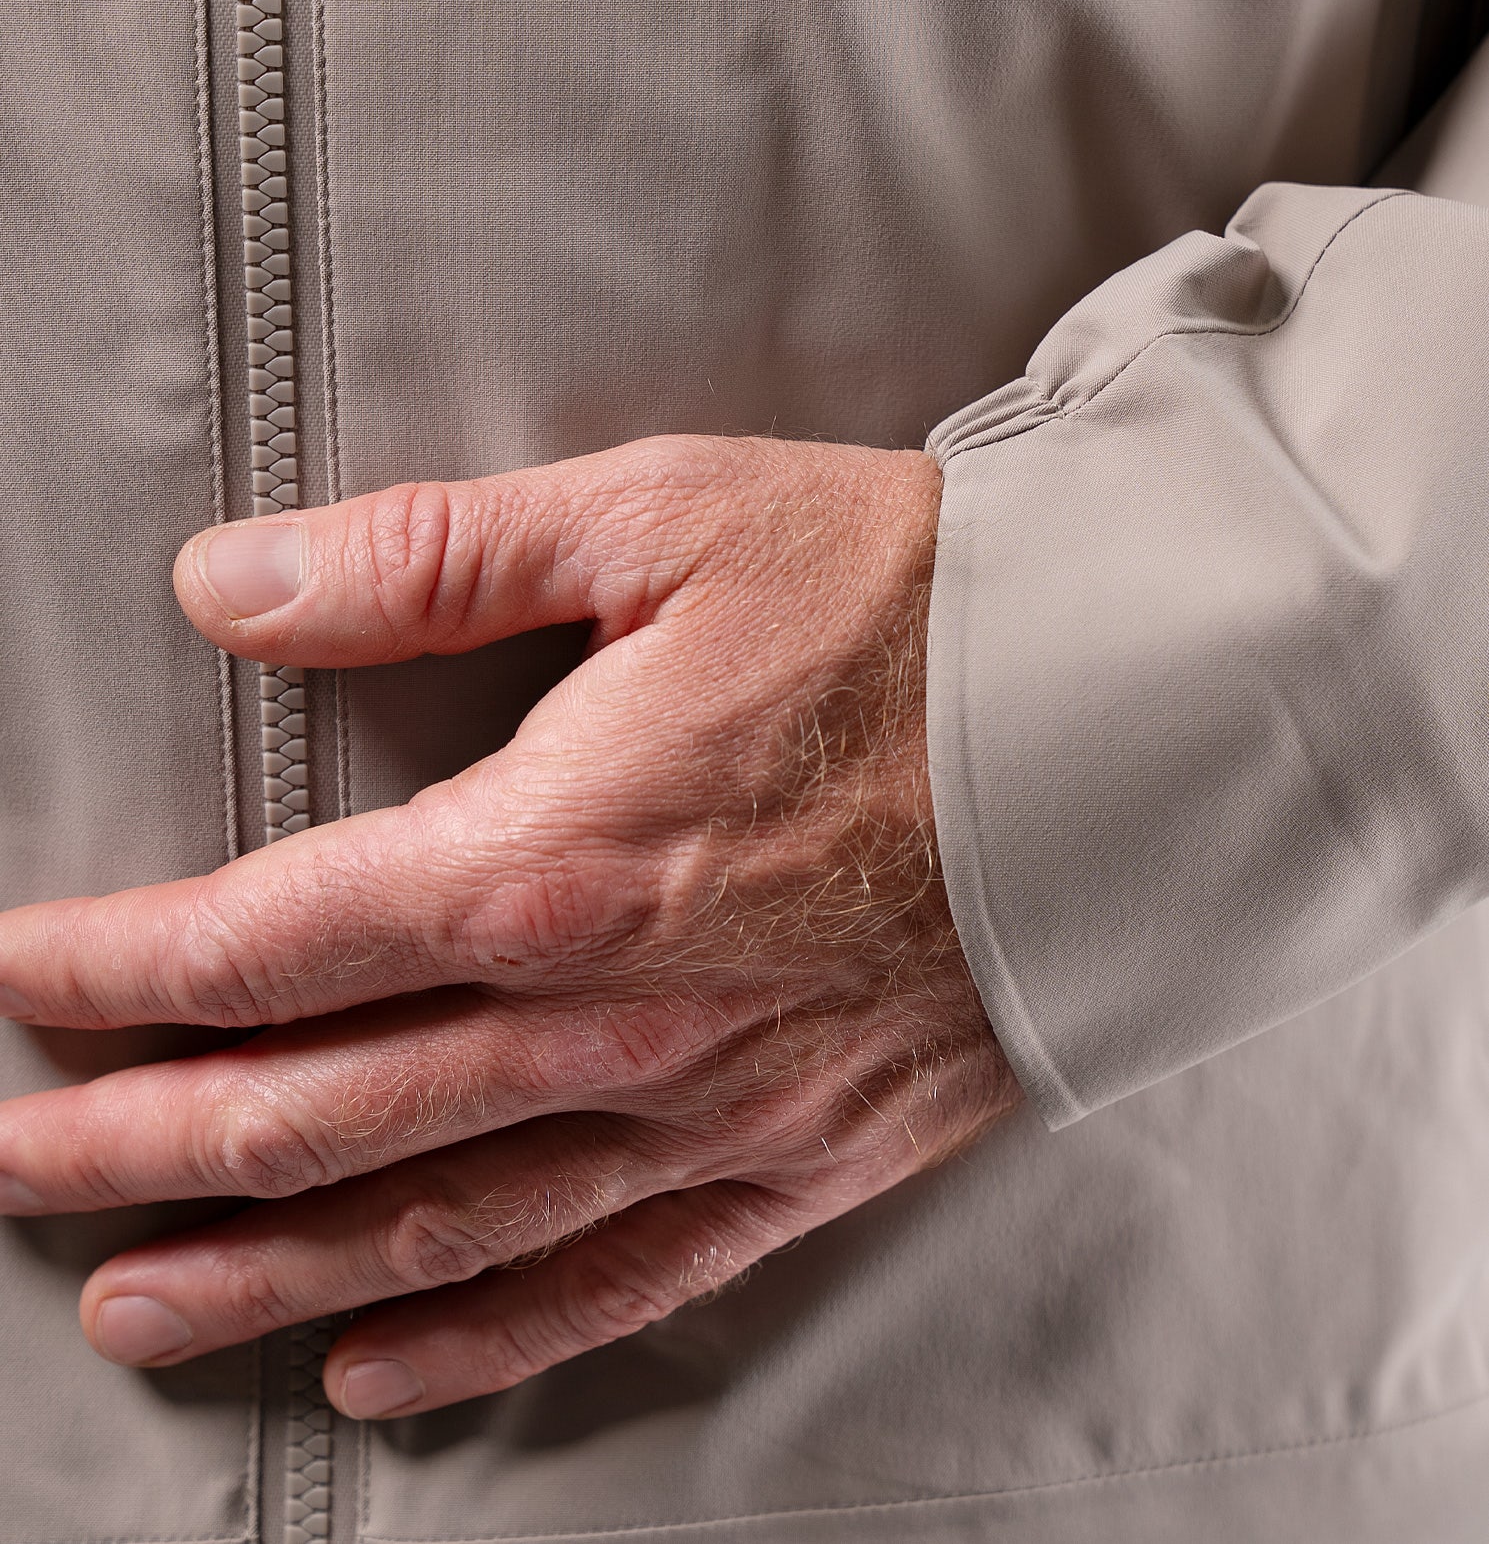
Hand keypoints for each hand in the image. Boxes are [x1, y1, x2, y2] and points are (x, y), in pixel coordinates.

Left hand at [0, 436, 1016, 1417]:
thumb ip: (432, 556)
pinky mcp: (805, 1155)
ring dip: (267, 1273)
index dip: (114, 970)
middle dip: (142, 1144)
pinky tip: (387, 1371)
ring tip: (137, 1309)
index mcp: (553, 855)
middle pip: (318, 1116)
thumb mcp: (663, 520)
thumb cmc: (906, 604)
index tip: (23, 980)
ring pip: (441, 1230)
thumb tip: (232, 585)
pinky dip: (488, 1340)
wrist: (1131, 709)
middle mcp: (611, 1017)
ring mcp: (710, 1109)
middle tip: (19, 1167)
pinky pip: (619, 1282)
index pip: (266, 946)